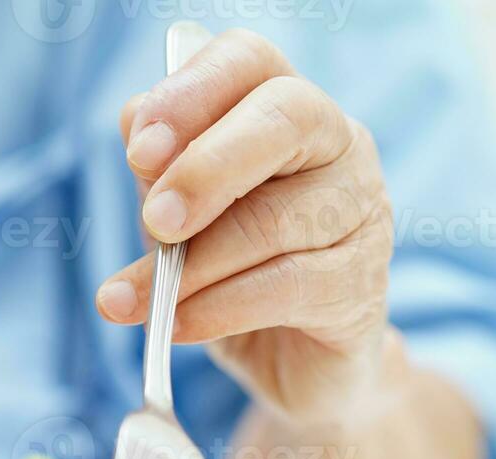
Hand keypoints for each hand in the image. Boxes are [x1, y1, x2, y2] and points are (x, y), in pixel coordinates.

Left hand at [96, 29, 397, 425]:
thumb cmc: (227, 270)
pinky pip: (285, 286)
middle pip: (284, 119)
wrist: (288, 360)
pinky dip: (216, 309)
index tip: (139, 148)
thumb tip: (134, 121)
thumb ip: (160, 171)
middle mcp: (338, 144)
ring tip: (136, 302)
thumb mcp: (181, 217)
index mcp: (285, 108)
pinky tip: (176, 325)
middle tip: (154, 221)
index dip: (193, 92)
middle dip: (206, 169)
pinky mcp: (361, 283)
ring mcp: (362, 211)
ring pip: (272, 220)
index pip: (249, 61)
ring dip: (191, 268)